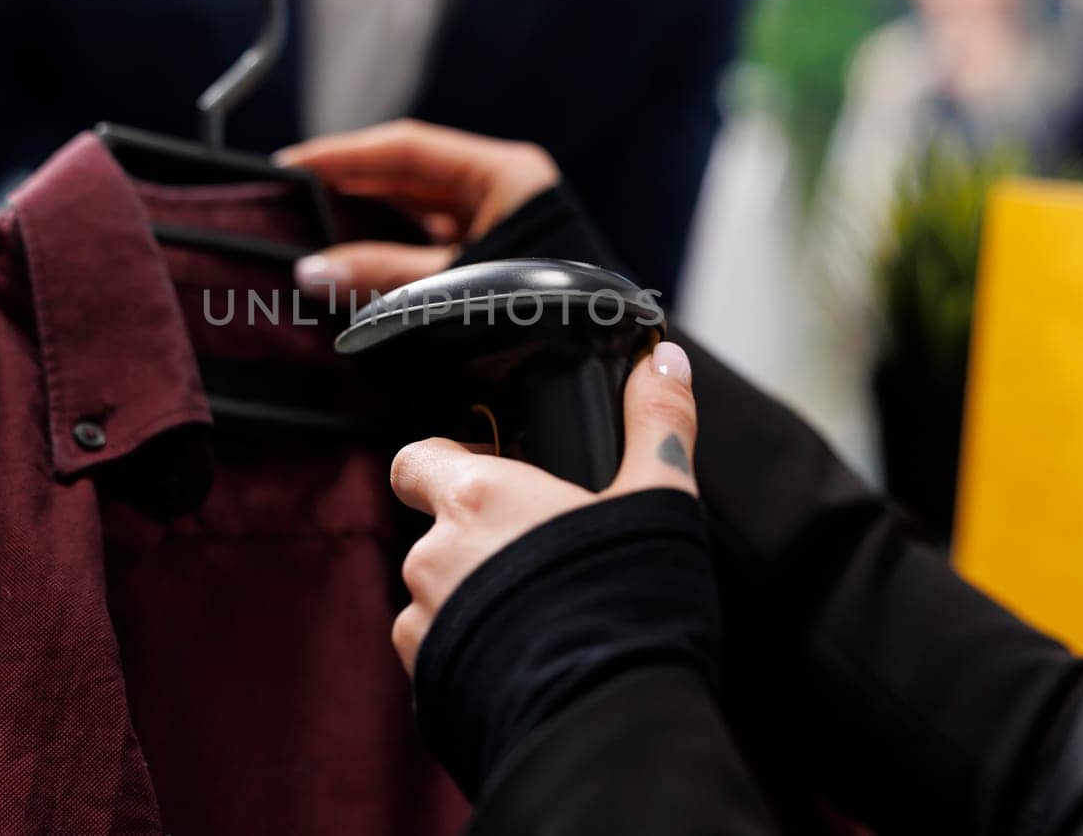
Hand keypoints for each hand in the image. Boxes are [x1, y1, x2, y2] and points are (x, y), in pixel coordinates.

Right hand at [274, 120, 559, 295]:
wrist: (593, 372)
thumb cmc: (541, 318)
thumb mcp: (453, 288)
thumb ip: (382, 275)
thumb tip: (311, 270)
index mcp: (505, 175)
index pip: (407, 148)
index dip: (344, 155)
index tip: (290, 164)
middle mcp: (505, 189)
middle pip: (411, 175)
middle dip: (351, 185)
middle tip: (289, 194)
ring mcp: (502, 223)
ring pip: (420, 210)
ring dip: (369, 218)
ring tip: (310, 224)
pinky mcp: (497, 258)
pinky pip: (434, 242)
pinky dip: (394, 249)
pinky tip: (355, 260)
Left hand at [389, 341, 697, 673]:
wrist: (606, 724)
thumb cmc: (630, 603)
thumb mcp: (660, 500)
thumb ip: (658, 423)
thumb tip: (665, 359)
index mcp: (476, 497)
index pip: (417, 460)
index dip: (447, 464)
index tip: (495, 479)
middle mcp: (432, 555)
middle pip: (437, 533)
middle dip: (478, 542)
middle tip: (542, 560)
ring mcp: (423, 624)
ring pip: (437, 597)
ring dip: (473, 601)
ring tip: (542, 619)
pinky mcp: (426, 685)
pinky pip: (439, 656)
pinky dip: (472, 655)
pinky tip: (527, 662)